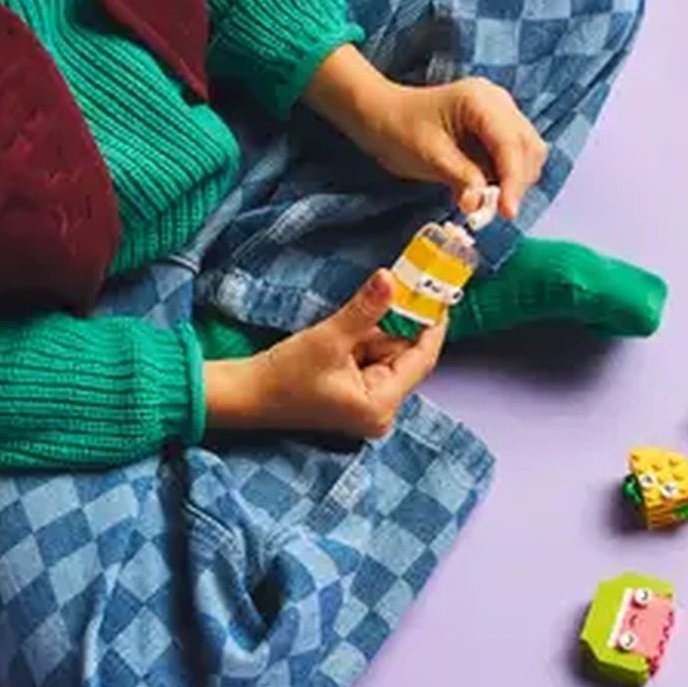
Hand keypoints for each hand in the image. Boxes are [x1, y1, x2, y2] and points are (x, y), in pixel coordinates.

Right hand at [202, 270, 446, 439]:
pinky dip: (359, 340)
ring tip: (340, 333)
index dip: (433, 324)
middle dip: (390, 324)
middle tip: (389, 291)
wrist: (247, 395)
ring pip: (385, 352)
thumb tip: (391, 278)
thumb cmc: (284, 377)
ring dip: (369, 332)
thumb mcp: (329, 338)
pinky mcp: (354, 393)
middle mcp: (381, 409)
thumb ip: (365, 309)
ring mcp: (367, 402)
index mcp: (381, 405)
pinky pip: (369, 357)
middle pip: (403, 354)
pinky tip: (338, 338)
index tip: (441, 293)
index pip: (422, 359)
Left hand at [301, 47, 547, 218]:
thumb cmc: (400, 129)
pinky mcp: (496, 129)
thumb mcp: (429, 156)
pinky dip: (504, 178)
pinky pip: (513, 157)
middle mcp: (498, 102)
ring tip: (487, 202)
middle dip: (516, 182)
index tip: (508, 212)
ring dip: (512, 181)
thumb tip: (478, 205)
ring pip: (526, 153)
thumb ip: (460, 178)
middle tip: (497, 212)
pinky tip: (482, 191)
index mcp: (480, 101)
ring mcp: (500, 114)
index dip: (513, 180)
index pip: (510, 143)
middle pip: (527, 147)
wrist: (383, 117)